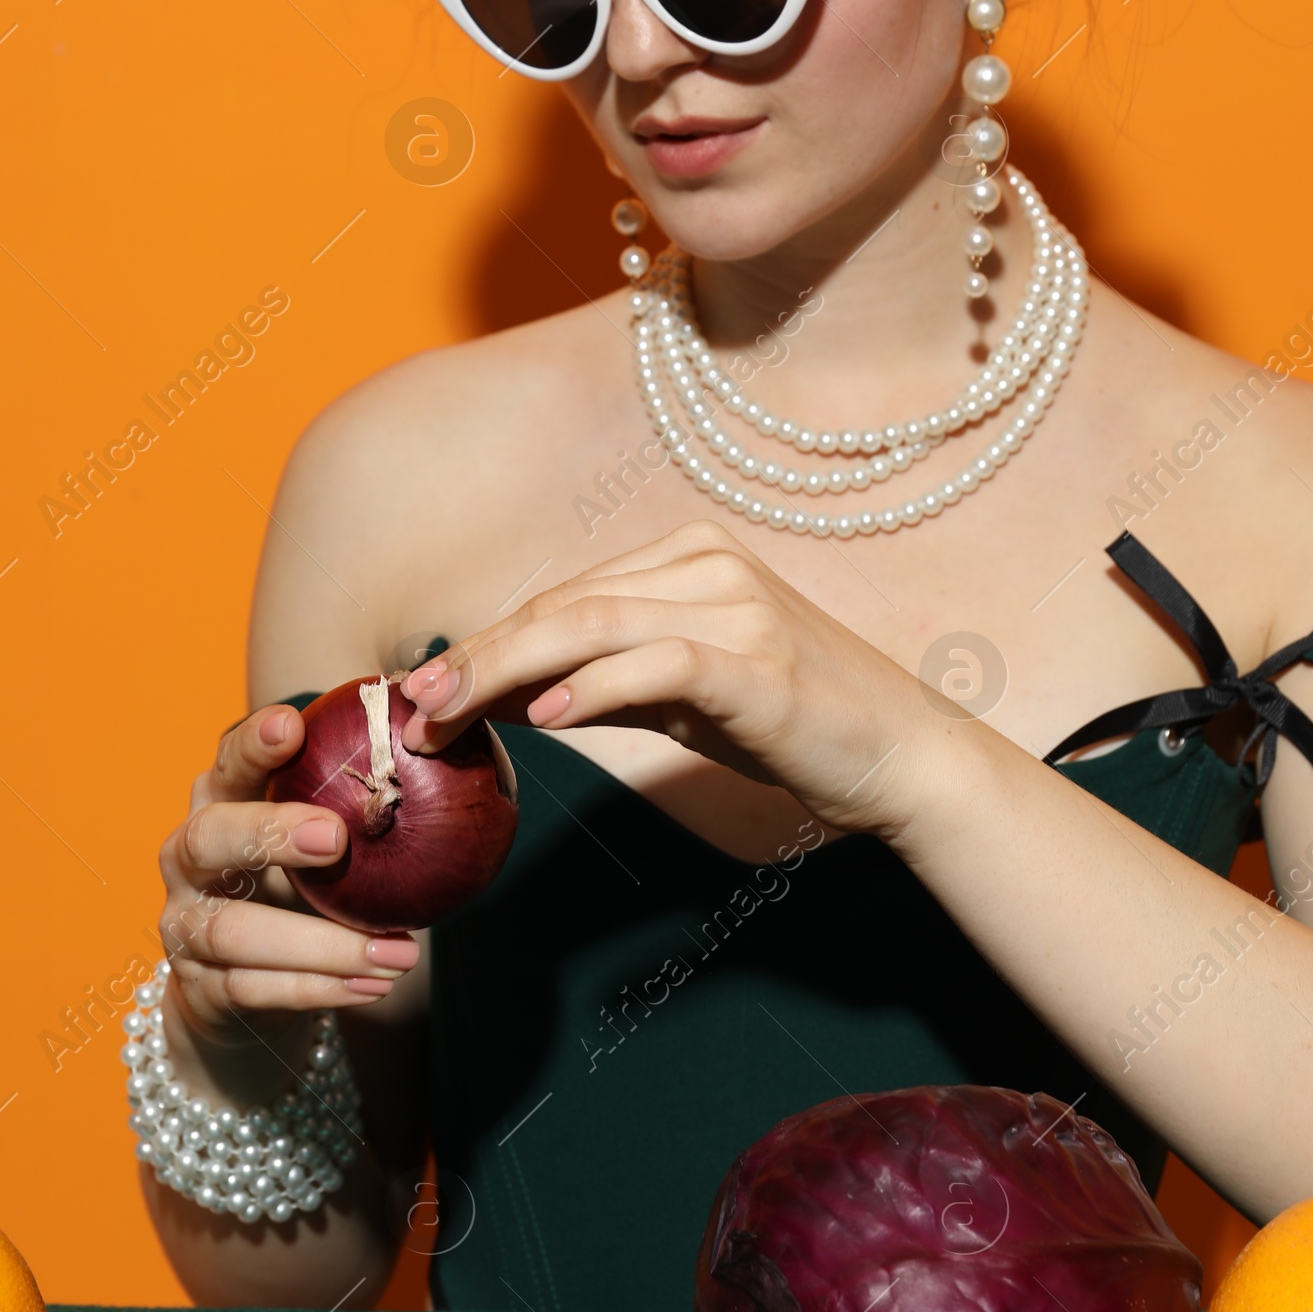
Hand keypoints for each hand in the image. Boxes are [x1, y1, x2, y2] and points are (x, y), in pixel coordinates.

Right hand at [158, 705, 421, 1051]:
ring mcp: (183, 925)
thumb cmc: (293, 886)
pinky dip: (318, 988)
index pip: (227, 763)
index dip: (252, 744)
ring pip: (236, 931)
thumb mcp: (315, 842)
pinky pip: (252, 989)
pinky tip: (374, 986)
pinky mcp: (198, 987)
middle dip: (268, 833)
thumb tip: (446, 764)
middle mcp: (187, 859)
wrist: (233, 985)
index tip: (290, 726)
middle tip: (335, 838)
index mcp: (218, 803)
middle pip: (208, 838)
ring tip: (400, 954)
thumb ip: (355, 807)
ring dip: (323, 945)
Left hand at [399, 521, 954, 843]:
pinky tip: (542, 719)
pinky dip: (592, 687)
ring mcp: (738, 607)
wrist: (901, 753)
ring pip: (596, 623)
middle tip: (412, 705)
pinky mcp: (759, 663)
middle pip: (567, 604)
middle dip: (480, 655)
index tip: (423, 691)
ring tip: (449, 712)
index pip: (565, 596)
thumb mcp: (682, 695)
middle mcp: (710, 564)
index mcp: (690, 557)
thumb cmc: (790, 724)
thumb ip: (602, 682)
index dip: (488, 642)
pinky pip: (657, 663)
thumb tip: (502, 694)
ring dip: (508, 669)